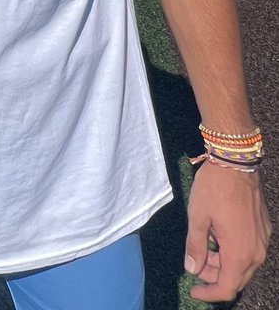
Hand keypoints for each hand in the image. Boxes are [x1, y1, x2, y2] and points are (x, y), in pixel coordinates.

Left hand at [184, 162, 270, 301]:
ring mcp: (262, 240)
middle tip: (195, 263)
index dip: (209, 294)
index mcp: (239, 253)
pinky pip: (249, 251)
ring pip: (244, 265)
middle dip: (214, 277)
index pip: (227, 288)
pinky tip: (217, 237)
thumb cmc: (214, 188)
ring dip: (223, 264)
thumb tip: (192, 269)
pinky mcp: (263, 229)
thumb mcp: (197, 216)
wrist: (235, 163)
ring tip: (204, 246)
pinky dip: (233, 252)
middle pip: (236, 279)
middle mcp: (256, 252)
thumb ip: (195, 246)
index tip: (193, 290)